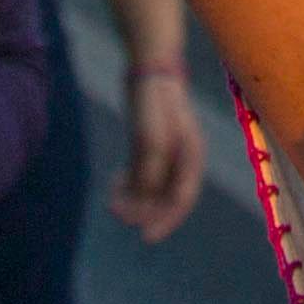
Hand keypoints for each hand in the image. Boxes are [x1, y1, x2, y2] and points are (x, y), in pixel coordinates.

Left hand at [109, 66, 209, 240]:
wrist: (149, 67)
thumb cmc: (155, 101)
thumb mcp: (152, 138)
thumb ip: (150, 170)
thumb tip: (142, 197)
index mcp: (190, 157)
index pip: (182, 198)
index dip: (166, 220)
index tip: (146, 237)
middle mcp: (180, 158)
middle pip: (166, 196)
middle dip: (144, 210)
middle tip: (119, 214)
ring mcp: (164, 151)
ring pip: (150, 186)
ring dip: (134, 198)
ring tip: (112, 202)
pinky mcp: (148, 144)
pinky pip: (140, 173)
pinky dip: (128, 183)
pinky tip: (114, 187)